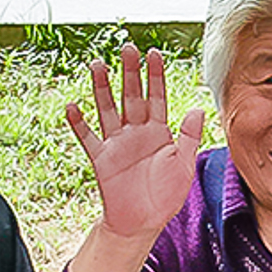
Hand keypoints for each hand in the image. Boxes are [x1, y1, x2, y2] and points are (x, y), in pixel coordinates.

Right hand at [63, 45, 206, 271]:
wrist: (143, 224)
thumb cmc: (165, 196)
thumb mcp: (184, 165)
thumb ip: (188, 136)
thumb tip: (199, 107)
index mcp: (159, 132)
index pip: (157, 97)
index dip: (156, 76)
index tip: (155, 53)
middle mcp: (137, 133)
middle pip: (132, 96)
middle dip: (130, 73)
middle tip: (127, 48)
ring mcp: (117, 144)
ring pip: (108, 109)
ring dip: (102, 88)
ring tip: (96, 65)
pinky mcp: (102, 158)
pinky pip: (88, 137)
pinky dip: (79, 123)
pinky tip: (73, 106)